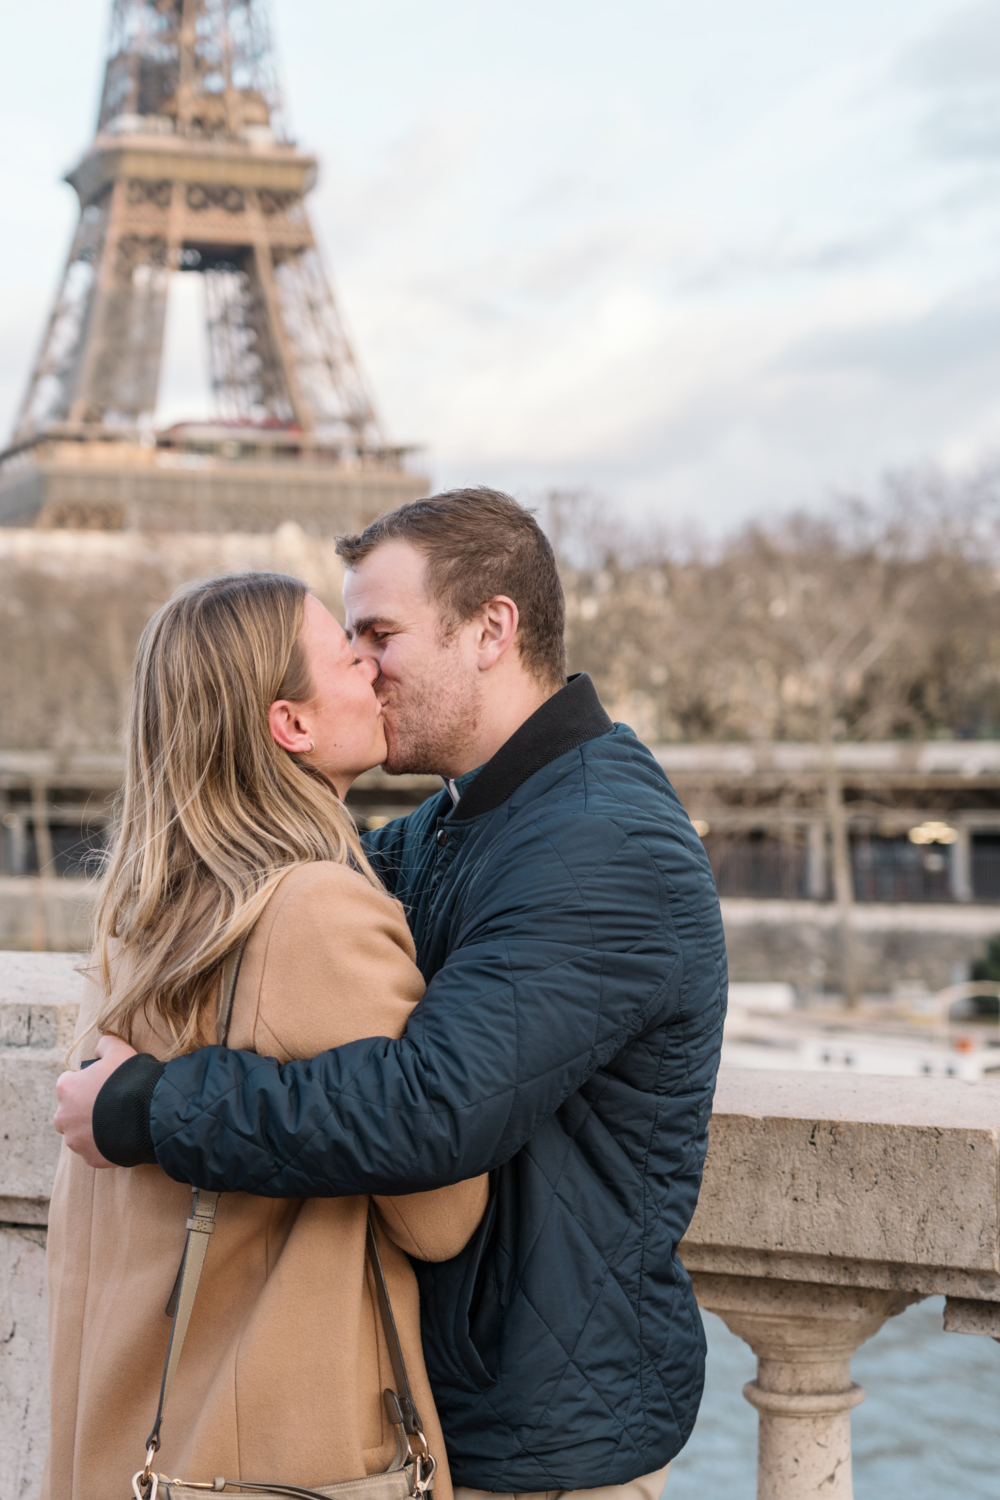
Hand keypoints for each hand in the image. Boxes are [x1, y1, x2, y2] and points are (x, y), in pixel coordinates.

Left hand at [54, 1034, 137, 1167]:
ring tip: (117, 1122)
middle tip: (107, 1105)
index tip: (102, 1083)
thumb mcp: (120, 1050)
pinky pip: (95, 1151)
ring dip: (92, 1129)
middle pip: (68, 1112)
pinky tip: (122, 1136)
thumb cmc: (131, 1079)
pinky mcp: (91, 1158)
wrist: (149, 1113)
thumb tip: (99, 1048)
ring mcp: (76, 1141)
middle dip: (83, 1109)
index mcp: (66, 1089)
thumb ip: (105, 1044)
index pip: (67, 1083)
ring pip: (79, 1134)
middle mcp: (64, 1116)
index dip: (86, 1081)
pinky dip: (104, 1146)